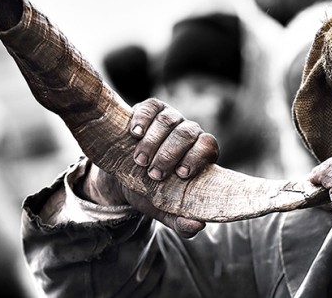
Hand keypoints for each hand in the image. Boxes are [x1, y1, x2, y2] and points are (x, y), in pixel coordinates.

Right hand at [80, 98, 218, 237]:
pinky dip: (143, 117)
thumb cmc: (151, 191)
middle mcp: (188, 132)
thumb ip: (181, 220)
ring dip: (154, 141)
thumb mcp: (163, 208)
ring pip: (169, 119)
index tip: (181, 174)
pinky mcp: (150, 108)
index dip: (197, 157)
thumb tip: (198, 226)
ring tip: (140, 161)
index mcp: (199, 153)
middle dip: (171, 154)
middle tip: (154, 174)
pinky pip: (151, 106)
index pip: (208, 146)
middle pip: (188, 133)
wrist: (123, 175)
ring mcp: (170, 117)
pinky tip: (135, 133)